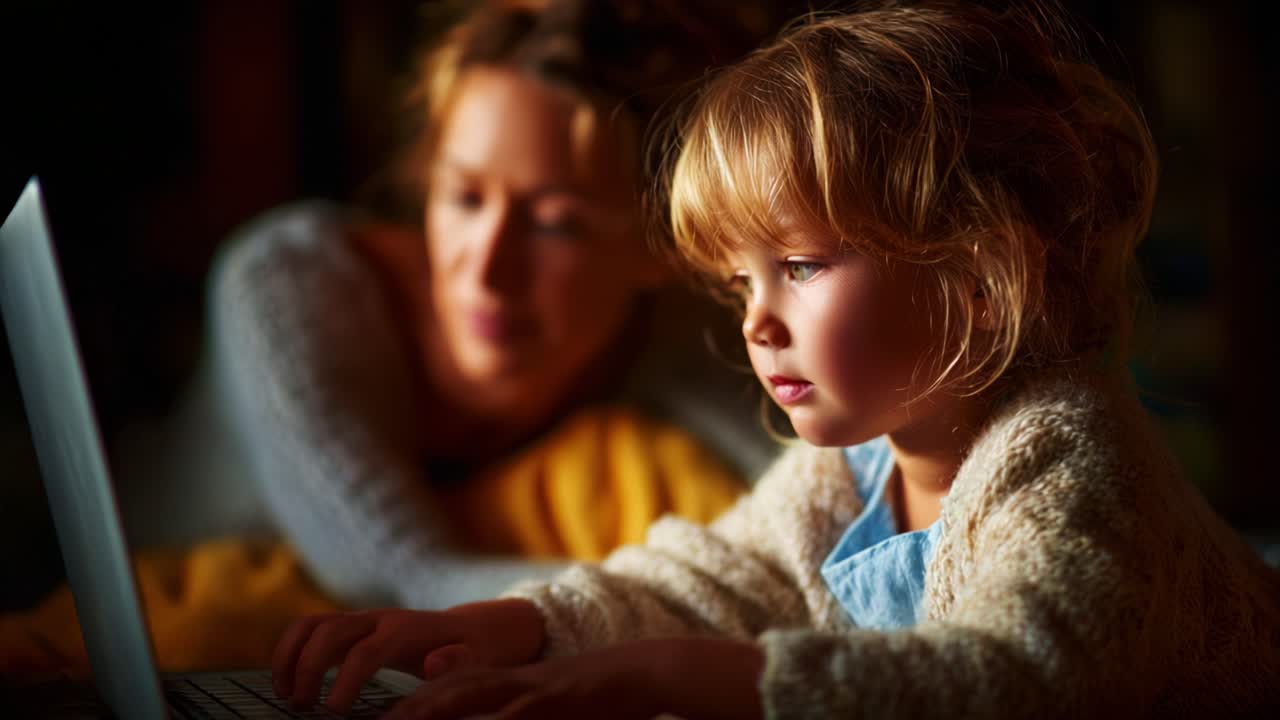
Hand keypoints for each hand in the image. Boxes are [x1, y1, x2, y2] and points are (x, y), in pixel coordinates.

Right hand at [270, 599, 543, 714]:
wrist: (469, 629)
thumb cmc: (472, 650)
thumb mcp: (475, 658)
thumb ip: (456, 661)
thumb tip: (432, 664)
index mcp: (406, 630)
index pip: (366, 652)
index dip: (345, 681)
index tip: (332, 712)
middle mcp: (378, 619)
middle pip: (329, 630)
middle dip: (307, 666)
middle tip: (301, 706)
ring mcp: (361, 620)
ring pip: (312, 623)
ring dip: (289, 654)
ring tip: (283, 692)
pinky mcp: (350, 628)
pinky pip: (310, 629)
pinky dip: (291, 650)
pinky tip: (286, 682)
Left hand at [382, 637, 764, 719]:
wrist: (645, 672)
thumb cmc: (597, 699)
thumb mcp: (549, 710)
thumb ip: (518, 715)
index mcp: (506, 684)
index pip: (450, 690)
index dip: (412, 704)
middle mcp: (511, 680)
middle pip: (449, 689)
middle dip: (408, 706)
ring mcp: (530, 687)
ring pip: (472, 694)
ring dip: (434, 706)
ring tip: (400, 718)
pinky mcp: (554, 697)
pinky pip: (514, 712)